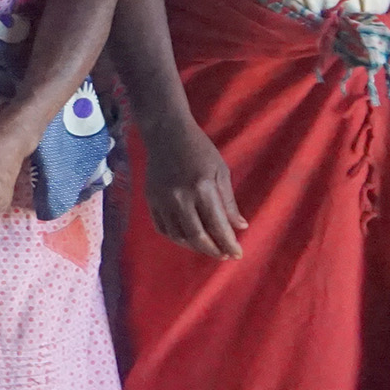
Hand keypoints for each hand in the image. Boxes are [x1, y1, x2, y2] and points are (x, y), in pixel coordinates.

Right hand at [139, 112, 245, 259]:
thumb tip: (240, 226)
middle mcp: (180, 197)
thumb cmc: (199, 149)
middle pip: (196, 236)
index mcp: (202, 188)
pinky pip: (163, 227)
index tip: (238, 253)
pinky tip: (188, 239)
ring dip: (195, 247)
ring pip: (178, 235)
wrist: (166, 134)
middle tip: (224, 255)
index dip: (228, 243)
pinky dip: (176, 238)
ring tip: (208, 248)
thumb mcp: (221, 172)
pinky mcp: (150, 199)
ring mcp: (162, 200)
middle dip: (213, 250)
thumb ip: (228, 202)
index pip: (217, 225)